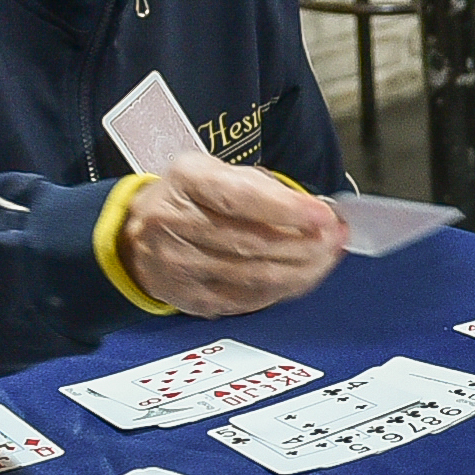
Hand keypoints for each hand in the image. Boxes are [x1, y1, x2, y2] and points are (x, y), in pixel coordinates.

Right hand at [118, 157, 346, 316]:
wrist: (138, 231)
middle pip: (252, 242)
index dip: (287, 210)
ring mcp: (176, 264)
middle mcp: (174, 221)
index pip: (240, 197)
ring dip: (300, 271)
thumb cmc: (192, 198)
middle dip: (305, 244)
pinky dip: (280, 290)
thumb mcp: (222, 173)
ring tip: (325, 259)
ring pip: (253, 276)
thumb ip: (267, 190)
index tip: (324, 216)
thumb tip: (318, 213)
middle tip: (335, 240)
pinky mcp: (186, 297)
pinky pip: (245, 300)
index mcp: (187, 179)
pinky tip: (299, 278)